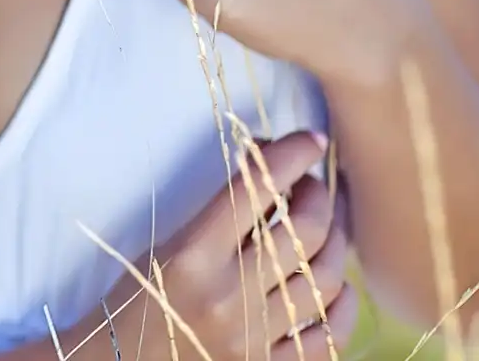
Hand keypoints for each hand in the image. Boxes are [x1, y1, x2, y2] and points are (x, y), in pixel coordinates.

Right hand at [80, 130, 359, 360]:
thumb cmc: (135, 302)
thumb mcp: (163, 248)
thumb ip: (215, 216)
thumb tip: (266, 169)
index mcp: (191, 258)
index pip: (256, 191)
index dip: (290, 157)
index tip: (310, 139)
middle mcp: (228, 298)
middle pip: (305, 231)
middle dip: (320, 196)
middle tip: (317, 184)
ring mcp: (253, 340)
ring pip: (327, 280)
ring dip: (338, 243)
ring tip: (330, 226)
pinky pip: (329, 337)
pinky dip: (342, 305)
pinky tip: (339, 285)